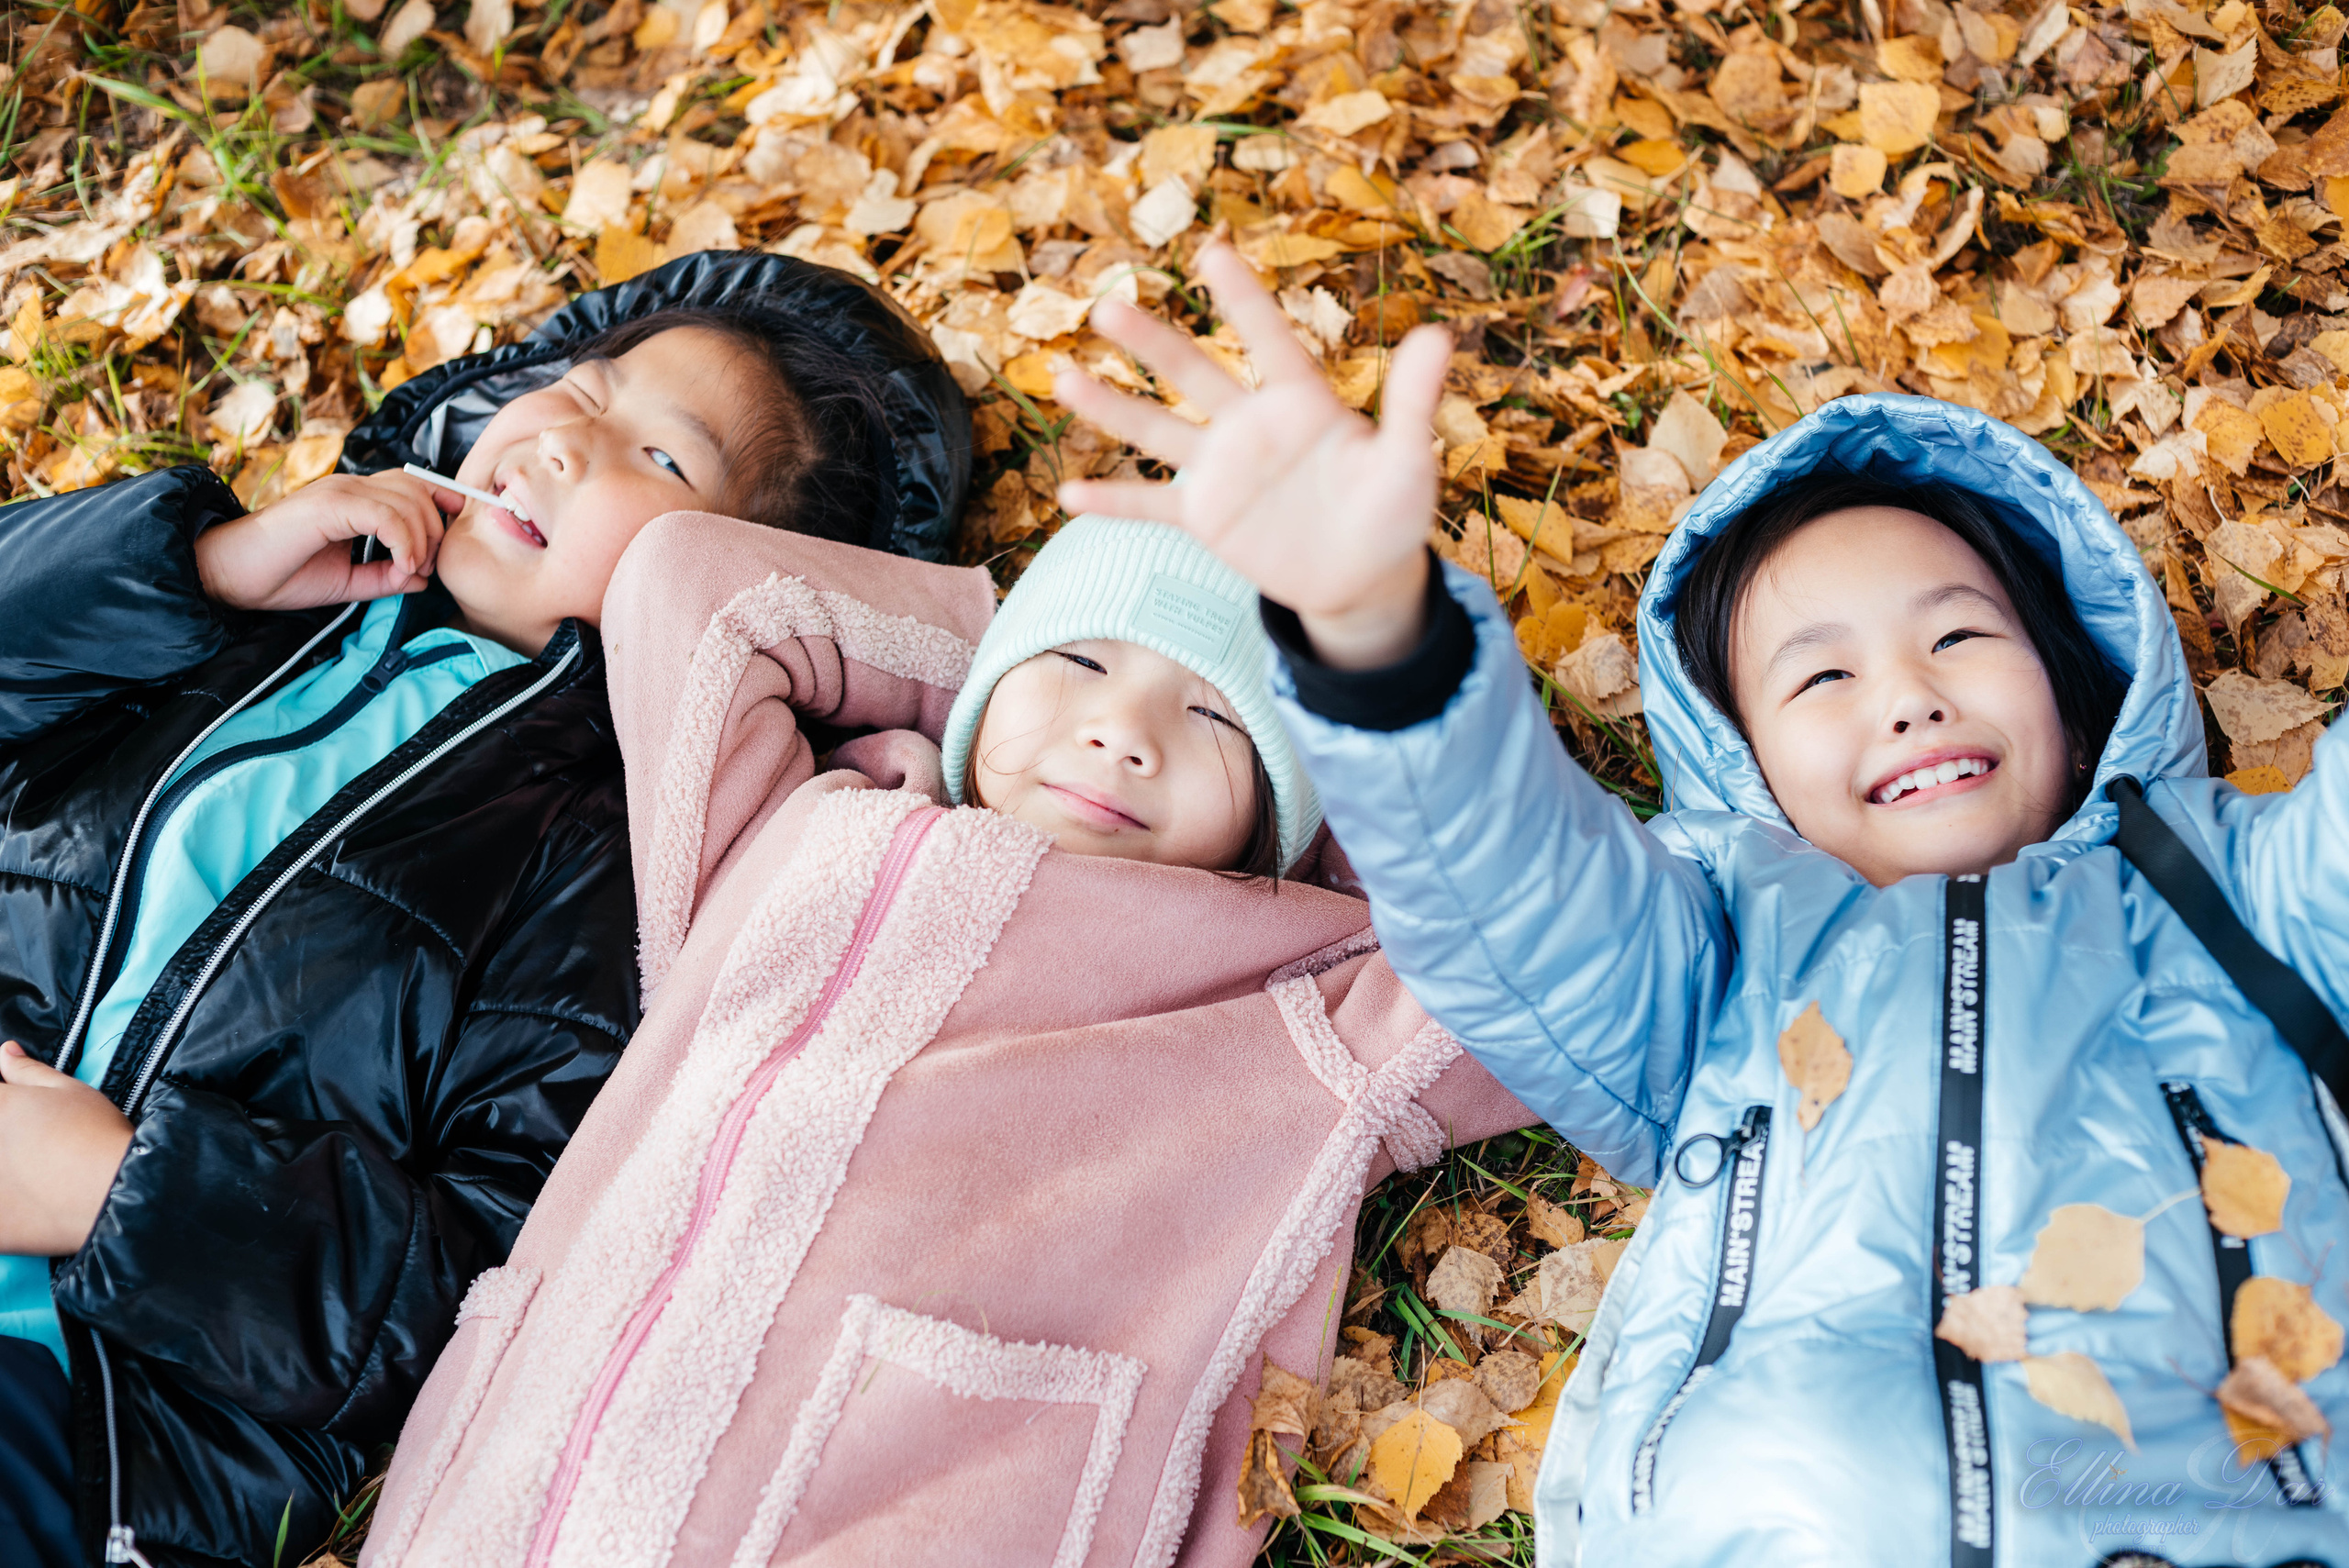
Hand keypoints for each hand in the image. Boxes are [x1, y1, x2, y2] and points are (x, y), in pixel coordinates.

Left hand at [0, 1041, 134, 1255]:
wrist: (114, 1193)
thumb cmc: (96, 1135)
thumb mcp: (69, 1092)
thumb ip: (27, 1072)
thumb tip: (5, 1052)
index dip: (7, 1106)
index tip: (19, 1118)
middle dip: (9, 1139)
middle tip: (32, 1148)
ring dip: (8, 1172)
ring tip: (32, 1175)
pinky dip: (8, 1212)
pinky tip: (26, 1206)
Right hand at [194, 469, 462, 611]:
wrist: (227, 576)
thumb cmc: (281, 577)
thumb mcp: (348, 581)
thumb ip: (385, 576)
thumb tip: (424, 578)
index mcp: (355, 498)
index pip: (414, 483)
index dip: (442, 505)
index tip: (445, 545)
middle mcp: (349, 486)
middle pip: (419, 487)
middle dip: (436, 530)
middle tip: (424, 568)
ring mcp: (338, 491)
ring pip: (408, 498)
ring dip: (422, 539)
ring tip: (412, 570)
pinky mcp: (328, 505)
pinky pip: (386, 514)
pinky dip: (404, 541)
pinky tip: (403, 566)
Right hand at [1051, 242, 1452, 668]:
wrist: (1364, 577)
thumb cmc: (1393, 511)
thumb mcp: (1409, 461)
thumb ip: (1412, 401)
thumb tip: (1441, 333)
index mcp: (1302, 402)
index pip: (1268, 340)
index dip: (1242, 299)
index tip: (1211, 251)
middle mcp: (1253, 425)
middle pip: (1196, 374)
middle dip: (1152, 344)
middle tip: (1107, 306)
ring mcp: (1224, 471)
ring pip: (1159, 431)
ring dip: (1112, 408)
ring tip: (1062, 376)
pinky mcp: (1208, 517)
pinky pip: (1152, 507)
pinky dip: (1114, 503)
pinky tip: (1069, 493)